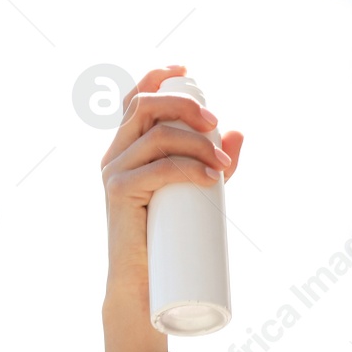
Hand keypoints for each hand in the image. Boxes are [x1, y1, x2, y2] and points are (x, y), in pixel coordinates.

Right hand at [97, 65, 244, 351]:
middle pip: (146, 108)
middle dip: (186, 107)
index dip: (157, 78)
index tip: (187, 71)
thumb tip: (237, 133)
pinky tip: (211, 177)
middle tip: (217, 124)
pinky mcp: (120, 194)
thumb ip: (214, 161)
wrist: (144, 280)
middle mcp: (116, 153)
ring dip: (199, 145)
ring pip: (158, 138)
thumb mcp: (196, 190)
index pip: (134, 100)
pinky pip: (157, 169)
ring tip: (224, 167)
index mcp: (129, 146)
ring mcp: (114, 172)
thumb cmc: (170, 234)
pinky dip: (189, 169)